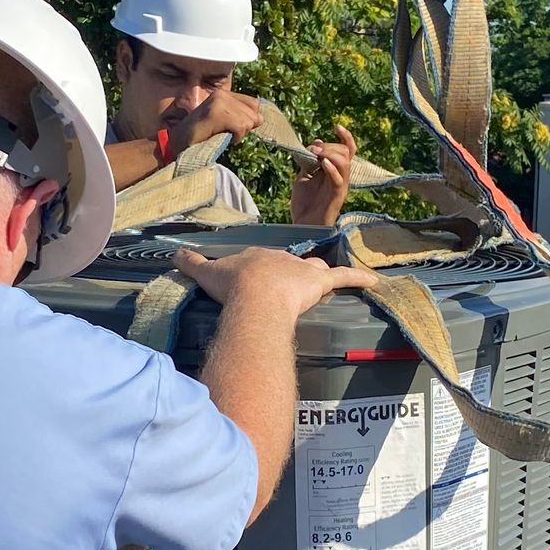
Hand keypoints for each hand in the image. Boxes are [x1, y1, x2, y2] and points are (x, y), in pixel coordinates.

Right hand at [175, 246, 372, 320]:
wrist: (253, 294)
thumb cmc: (231, 287)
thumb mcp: (207, 274)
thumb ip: (192, 264)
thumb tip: (173, 254)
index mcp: (259, 256)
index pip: (265, 261)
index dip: (262, 272)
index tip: (258, 283)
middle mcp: (283, 259)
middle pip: (291, 264)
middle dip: (291, 274)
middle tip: (287, 289)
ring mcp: (303, 270)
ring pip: (316, 269)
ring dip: (320, 276)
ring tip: (322, 286)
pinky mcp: (320, 282)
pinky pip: (344, 278)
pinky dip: (360, 279)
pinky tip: (376, 283)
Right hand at [182, 86, 262, 146]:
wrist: (176, 145)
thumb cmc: (199, 137)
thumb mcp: (222, 123)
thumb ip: (239, 117)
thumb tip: (260, 119)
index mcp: (223, 94)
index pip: (254, 104)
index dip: (248, 120)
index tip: (231, 128)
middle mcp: (221, 94)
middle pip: (254, 115)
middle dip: (243, 129)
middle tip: (223, 133)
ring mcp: (218, 102)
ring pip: (249, 122)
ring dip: (238, 135)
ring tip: (220, 135)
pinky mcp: (215, 113)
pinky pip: (241, 127)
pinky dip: (235, 138)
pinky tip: (220, 137)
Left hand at [290, 123, 356, 227]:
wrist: (303, 225)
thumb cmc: (305, 203)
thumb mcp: (304, 176)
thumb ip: (309, 161)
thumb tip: (314, 143)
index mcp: (335, 171)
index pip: (348, 150)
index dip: (346, 136)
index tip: (336, 126)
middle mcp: (341, 177)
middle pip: (346, 153)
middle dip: (330, 146)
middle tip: (314, 148)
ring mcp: (340, 187)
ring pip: (345, 164)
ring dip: (331, 154)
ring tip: (318, 154)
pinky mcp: (337, 197)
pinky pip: (339, 180)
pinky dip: (332, 169)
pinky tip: (322, 164)